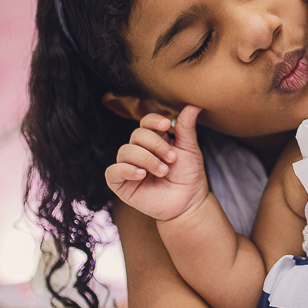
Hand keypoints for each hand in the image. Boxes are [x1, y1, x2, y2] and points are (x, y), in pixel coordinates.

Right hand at [104, 106, 207, 222]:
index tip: (167, 125)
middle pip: (136, 135)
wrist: (188, 202)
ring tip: (163, 171)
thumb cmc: (189, 175)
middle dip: (155, 145)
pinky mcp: (121, 184)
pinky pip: (113, 172)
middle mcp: (139, 151)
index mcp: (154, 139)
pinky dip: (126, 170)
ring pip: (125, 151)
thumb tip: (194, 105)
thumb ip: (186, 128)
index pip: (145, 122)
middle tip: (172, 159)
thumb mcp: (189, 149)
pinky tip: (142, 174)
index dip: (153, 121)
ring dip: (146, 159)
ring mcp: (129, 167)